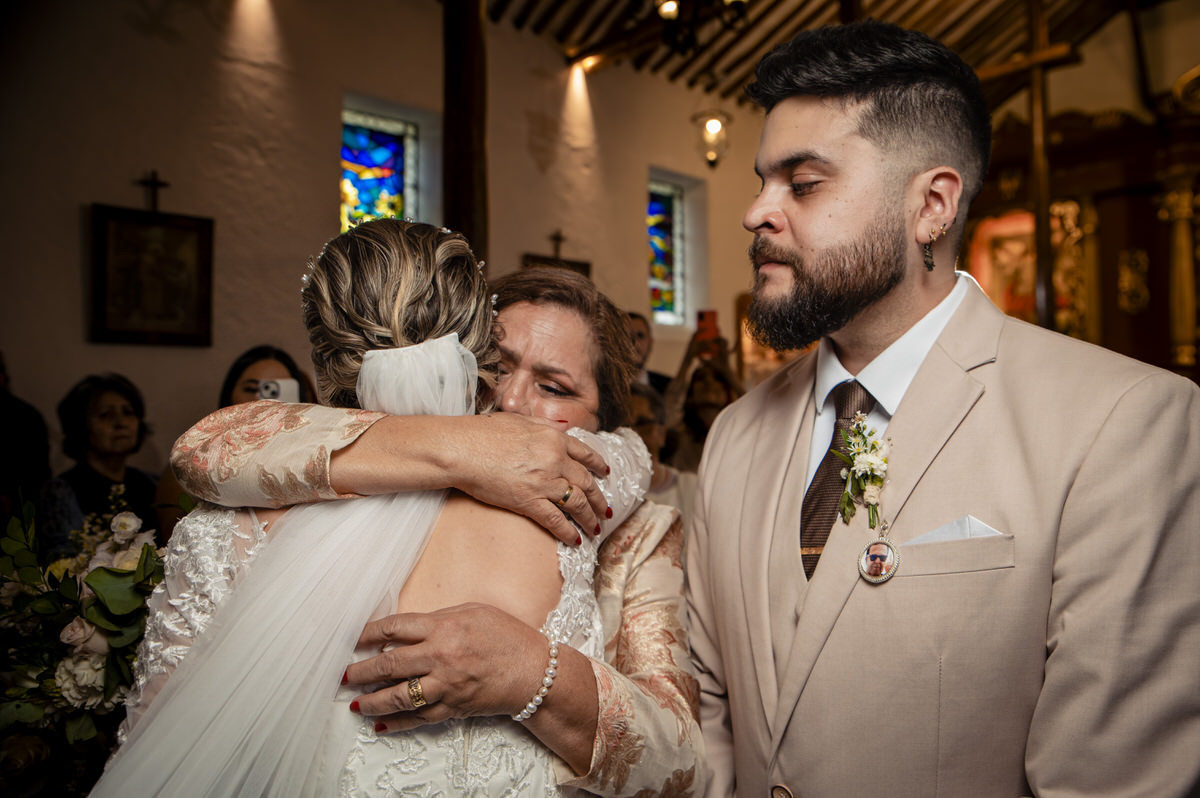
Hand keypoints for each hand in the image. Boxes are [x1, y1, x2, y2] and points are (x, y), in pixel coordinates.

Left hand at [345, 604, 545, 729]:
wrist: (535, 671)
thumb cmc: (508, 637)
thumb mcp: (474, 612)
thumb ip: (440, 617)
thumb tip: (409, 628)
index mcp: (444, 627)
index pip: (394, 628)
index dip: (368, 633)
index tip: (353, 639)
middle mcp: (440, 657)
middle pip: (389, 664)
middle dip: (361, 670)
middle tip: (344, 674)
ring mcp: (445, 685)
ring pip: (398, 695)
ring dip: (372, 700)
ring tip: (355, 702)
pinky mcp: (453, 707)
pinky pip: (418, 718)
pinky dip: (397, 723)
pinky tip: (381, 724)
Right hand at [445, 413, 608, 544]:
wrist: (463, 448)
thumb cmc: (484, 432)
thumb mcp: (521, 420)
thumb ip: (544, 426)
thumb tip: (561, 428)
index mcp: (554, 438)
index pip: (585, 454)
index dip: (598, 466)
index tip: (605, 474)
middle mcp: (555, 459)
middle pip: (586, 482)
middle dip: (599, 499)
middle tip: (605, 510)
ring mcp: (543, 482)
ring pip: (577, 503)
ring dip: (589, 518)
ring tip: (595, 529)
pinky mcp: (528, 501)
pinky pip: (556, 520)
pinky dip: (568, 532)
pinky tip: (574, 540)